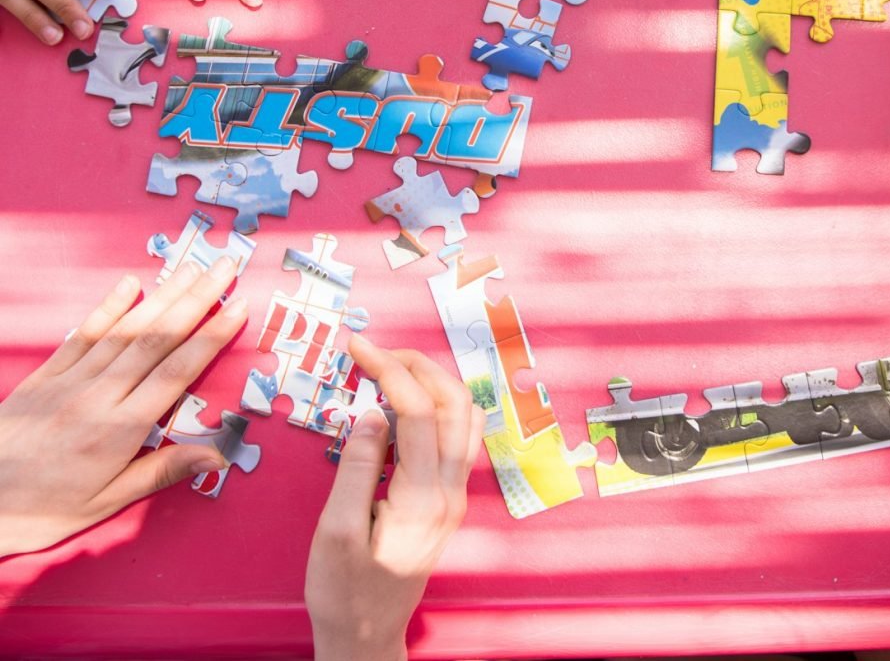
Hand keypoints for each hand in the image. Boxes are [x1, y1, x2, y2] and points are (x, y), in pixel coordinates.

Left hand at [0, 257, 247, 557]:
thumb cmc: (40, 512)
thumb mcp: (105, 503)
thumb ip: (161, 471)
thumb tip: (216, 455)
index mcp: (119, 429)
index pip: (178, 371)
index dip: (212, 336)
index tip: (238, 306)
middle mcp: (98, 395)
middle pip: (158, 338)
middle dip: (197, 299)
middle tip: (226, 268)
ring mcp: (69, 380)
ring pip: (126, 329)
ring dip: (164, 295)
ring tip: (193, 269)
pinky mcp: (44, 375)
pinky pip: (83, 334)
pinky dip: (109, 308)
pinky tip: (129, 285)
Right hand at [306, 335, 483, 660]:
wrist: (366, 637)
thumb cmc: (344, 592)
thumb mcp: (334, 533)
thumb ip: (356, 468)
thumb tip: (372, 413)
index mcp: (422, 498)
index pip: (417, 410)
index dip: (388, 369)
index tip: (357, 347)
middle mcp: (451, 491)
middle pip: (453, 401)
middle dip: (416, 364)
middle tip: (374, 351)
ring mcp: (455, 494)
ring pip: (464, 415)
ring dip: (432, 380)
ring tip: (389, 369)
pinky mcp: (449, 499)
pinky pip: (458, 435)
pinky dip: (436, 405)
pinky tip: (404, 405)